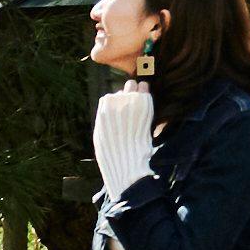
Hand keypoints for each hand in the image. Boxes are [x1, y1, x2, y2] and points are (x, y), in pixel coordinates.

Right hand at [89, 81, 154, 196]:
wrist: (126, 162)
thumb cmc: (112, 154)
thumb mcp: (101, 135)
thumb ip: (104, 119)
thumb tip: (108, 109)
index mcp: (104, 111)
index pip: (111, 97)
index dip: (118, 101)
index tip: (123, 106)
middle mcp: (116, 103)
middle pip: (125, 87)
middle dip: (130, 92)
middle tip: (135, 100)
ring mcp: (131, 103)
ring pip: (137, 87)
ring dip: (140, 91)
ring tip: (143, 98)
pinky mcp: (145, 107)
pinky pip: (146, 94)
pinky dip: (147, 96)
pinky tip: (148, 102)